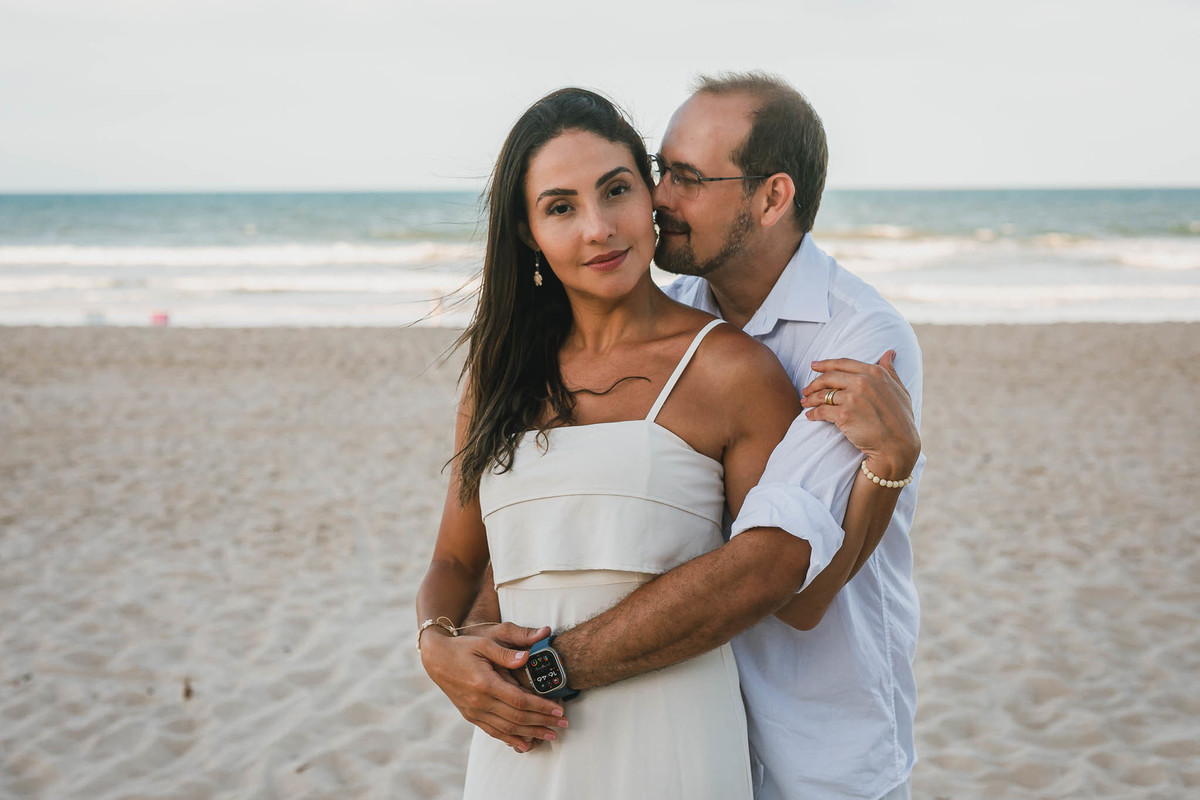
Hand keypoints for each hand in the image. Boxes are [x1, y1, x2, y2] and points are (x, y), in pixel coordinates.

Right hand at [419, 622, 568, 751]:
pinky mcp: (470, 715)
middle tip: (563, 725)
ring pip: (507, 728)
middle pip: (517, 717)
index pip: (519, 700)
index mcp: (485, 683)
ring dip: (531, 734)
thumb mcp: (485, 642)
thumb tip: (527, 657)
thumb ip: (506, 651)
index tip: (559, 709)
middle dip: (542, 722)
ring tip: (551, 736)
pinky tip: (525, 744)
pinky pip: (493, 732)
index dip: (541, 707)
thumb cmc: (463, 646)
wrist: (436, 658)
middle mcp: (479, 701)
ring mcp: (473, 711)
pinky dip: (510, 739)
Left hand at [801, 350, 920, 477]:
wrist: (898, 445)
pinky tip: (809, 416)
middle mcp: (862, 382)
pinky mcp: (844, 415)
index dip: (825, 364)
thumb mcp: (900, 389)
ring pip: (823, 394)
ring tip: (805, 402)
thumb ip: (890, 370)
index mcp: (875, 372)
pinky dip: (813, 413)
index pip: (843, 363)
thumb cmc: (901, 419)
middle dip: (814, 383)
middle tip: (806, 389)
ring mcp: (852, 398)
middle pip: (828, 377)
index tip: (813, 366)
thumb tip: (889, 353)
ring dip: (810, 398)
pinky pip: (821, 411)